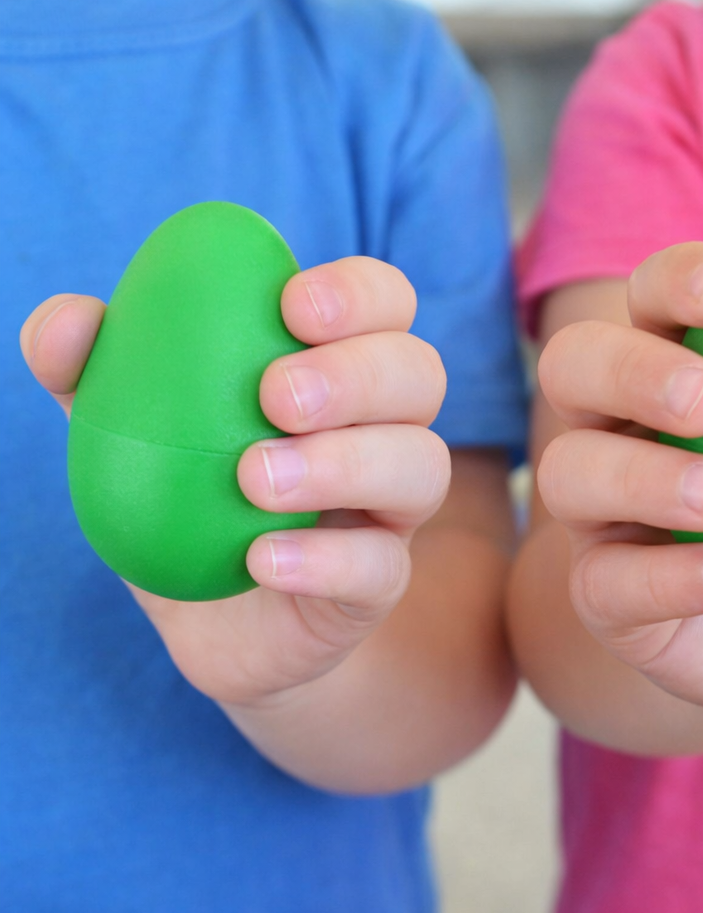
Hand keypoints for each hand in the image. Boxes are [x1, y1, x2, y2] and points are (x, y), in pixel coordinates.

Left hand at [21, 258, 449, 708]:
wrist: (206, 621)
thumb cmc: (181, 504)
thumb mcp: (124, 431)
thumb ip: (93, 371)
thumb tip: (70, 321)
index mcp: (338, 371)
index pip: (386, 304)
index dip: (360, 292)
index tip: (291, 307)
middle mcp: (383, 431)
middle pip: (423, 373)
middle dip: (359, 373)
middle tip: (274, 398)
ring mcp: (390, 512)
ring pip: (423, 467)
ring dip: (345, 463)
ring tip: (254, 480)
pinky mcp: (379, 586)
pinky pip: (384, 566)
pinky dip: (326, 559)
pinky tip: (259, 559)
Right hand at [535, 242, 702, 725]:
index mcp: (666, 373)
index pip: (647, 300)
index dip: (673, 277)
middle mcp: (611, 432)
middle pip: (571, 365)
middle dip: (630, 366)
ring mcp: (594, 516)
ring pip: (565, 472)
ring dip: (643, 474)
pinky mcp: (598, 595)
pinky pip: (604, 581)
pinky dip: (670, 574)